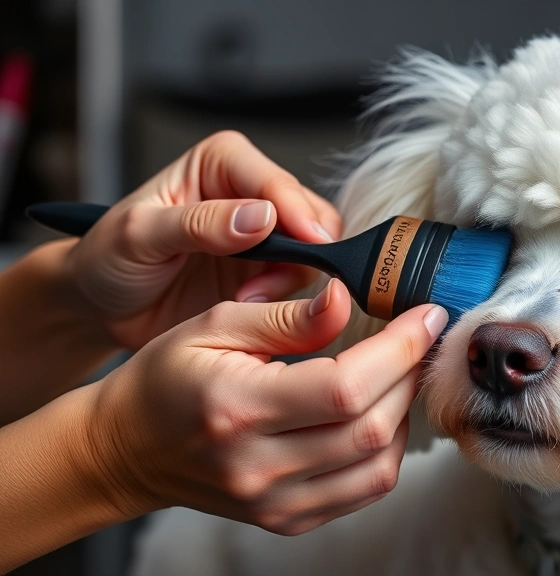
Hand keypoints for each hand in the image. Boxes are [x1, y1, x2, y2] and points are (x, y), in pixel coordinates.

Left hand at [64, 130, 342, 349]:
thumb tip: (261, 217)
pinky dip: (288, 299)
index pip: (278, 182)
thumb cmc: (108, 258)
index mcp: (222, 162)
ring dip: (291, 281)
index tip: (310, 246)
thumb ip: (199, 223)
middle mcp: (251, 192)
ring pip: (317, 250)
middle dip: (302, 253)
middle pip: (312, 214)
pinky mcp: (271, 271)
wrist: (102, 306)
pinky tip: (250, 307)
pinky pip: (304, 283)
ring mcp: (266, 234)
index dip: (298, 215)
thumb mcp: (139, 235)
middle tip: (265, 286)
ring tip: (247, 300)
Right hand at [83, 279, 448, 534]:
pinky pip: (365, 491)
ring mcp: (275, 503)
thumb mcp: (213, 325)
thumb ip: (286, 314)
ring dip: (405, 414)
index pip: (346, 386)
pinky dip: (387, 451)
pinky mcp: (288, 520)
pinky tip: (377, 415)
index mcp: (238, 408)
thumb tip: (348, 297)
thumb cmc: (167, 378)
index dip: (401, 349)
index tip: (426, 315)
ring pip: (380, 466)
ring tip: (396, 375)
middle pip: (372, 428)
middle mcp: (258, 466)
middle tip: (416, 338)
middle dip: (409, 374)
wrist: (127, 450)